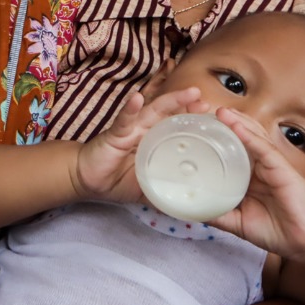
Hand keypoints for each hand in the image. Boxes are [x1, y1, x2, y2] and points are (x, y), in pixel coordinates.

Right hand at [72, 87, 207, 203]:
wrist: (89, 181)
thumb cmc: (119, 181)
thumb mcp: (151, 189)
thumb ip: (169, 194)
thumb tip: (194, 211)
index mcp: (157, 141)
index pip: (179, 128)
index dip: (195, 122)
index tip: (215, 119)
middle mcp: (147, 131)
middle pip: (171, 115)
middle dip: (188, 106)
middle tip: (205, 100)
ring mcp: (132, 129)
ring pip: (153, 111)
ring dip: (171, 100)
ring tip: (189, 93)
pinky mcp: (115, 134)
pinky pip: (124, 120)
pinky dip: (130, 109)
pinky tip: (137, 99)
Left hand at [207, 108, 304, 260]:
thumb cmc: (277, 231)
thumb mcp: (238, 223)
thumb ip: (218, 214)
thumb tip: (192, 210)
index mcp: (248, 178)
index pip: (230, 153)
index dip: (215, 141)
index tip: (195, 131)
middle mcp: (259, 168)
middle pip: (240, 140)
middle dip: (224, 126)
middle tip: (204, 113)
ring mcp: (271, 166)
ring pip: (252, 138)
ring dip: (236, 123)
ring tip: (219, 112)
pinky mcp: (282, 168)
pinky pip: (264, 149)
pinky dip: (250, 136)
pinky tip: (236, 126)